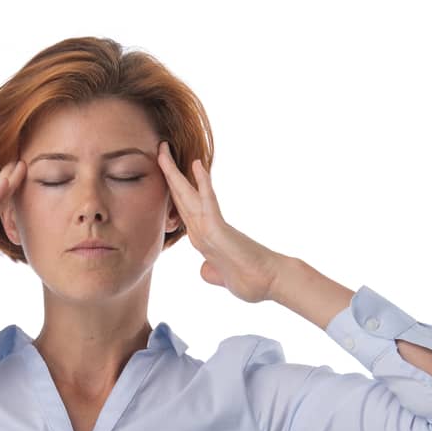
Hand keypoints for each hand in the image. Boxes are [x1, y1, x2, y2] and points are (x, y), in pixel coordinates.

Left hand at [156, 141, 283, 302]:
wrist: (272, 282)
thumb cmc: (252, 280)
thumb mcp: (221, 276)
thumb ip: (211, 270)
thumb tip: (204, 269)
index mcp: (204, 238)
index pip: (183, 210)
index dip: (172, 192)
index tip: (164, 175)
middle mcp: (206, 229)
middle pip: (182, 196)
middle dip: (168, 173)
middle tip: (160, 148)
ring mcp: (212, 228)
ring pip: (189, 195)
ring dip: (175, 173)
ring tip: (164, 149)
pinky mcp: (221, 230)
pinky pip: (208, 203)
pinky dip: (202, 184)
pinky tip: (197, 166)